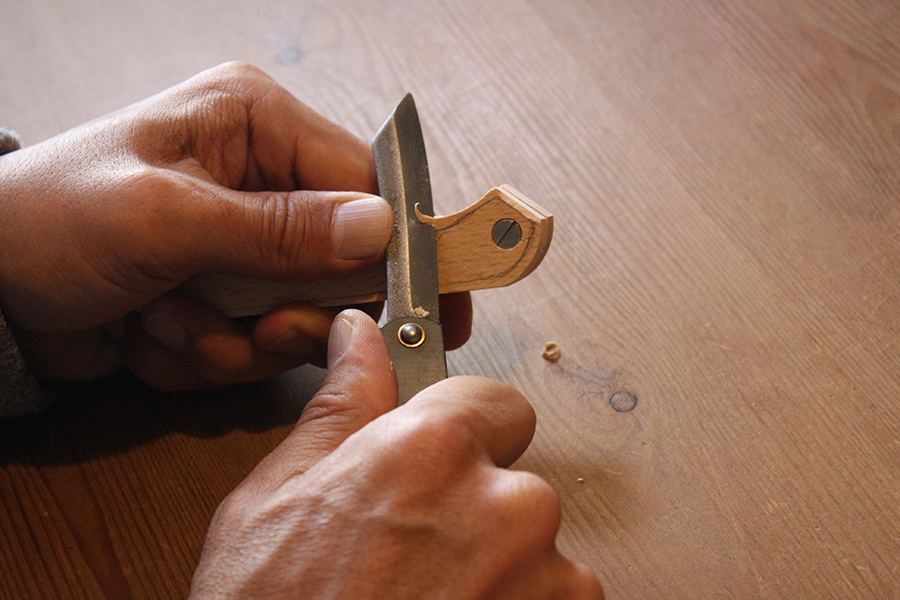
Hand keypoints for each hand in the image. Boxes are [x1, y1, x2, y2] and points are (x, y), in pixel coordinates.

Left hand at [0, 62, 471, 388]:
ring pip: (294, 318)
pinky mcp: (221, 295)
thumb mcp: (163, 216)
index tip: (434, 304)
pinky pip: (248, 345)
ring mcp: (242, 245)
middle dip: (290, 311)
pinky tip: (146, 328)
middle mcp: (260, 180)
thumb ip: (276, 229)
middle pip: (339, 264)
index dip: (403, 247)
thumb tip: (380, 229)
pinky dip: (200, 352)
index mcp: (256, 124)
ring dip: (230, 337)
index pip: (365, 185)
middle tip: (256, 326)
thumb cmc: (47, 220)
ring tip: (165, 314)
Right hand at [190, 309, 602, 599]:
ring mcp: (545, 578)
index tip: (444, 460)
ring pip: (537, 552)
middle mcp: (504, 504)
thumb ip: (340, 407)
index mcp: (432, 451)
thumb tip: (359, 341)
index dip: (466, 430)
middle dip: (477, 510)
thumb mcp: (276, 499)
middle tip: (414, 557)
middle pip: (516, 482)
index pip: (495, 400)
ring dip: (499, 572)